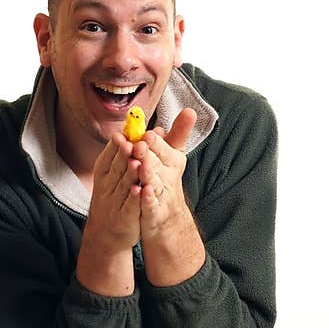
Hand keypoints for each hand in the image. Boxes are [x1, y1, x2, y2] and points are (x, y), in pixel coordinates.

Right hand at [85, 132, 142, 250]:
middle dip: (123, 154)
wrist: (106, 234)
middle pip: (116, 167)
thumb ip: (132, 152)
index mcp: (104, 172)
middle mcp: (107, 185)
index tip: (125, 132)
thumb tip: (156, 129)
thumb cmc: (115, 197)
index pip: (110, 154)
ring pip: (123, 185)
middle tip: (131, 142)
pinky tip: (139, 190)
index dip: (117, 144)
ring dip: (130, 174)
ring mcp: (114, 202)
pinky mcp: (123, 218)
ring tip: (137, 161)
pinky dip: (133, 198)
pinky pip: (129, 206)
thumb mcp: (116, 173)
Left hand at [134, 108, 196, 239]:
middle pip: (157, 163)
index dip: (155, 141)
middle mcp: (168, 176)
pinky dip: (147, 199)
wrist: (168, 217)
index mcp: (171, 160)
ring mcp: (162, 195)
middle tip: (139, 145)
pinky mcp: (155, 212)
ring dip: (147, 173)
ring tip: (139, 165)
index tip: (149, 133)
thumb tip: (190, 111)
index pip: (163, 147)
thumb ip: (178, 134)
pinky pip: (151, 205)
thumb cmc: (166, 179)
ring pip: (154, 182)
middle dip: (148, 154)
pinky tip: (141, 191)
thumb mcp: (174, 155)